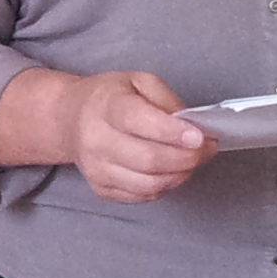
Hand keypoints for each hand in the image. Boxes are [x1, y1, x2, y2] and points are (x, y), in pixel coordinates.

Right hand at [70, 71, 213, 201]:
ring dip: (179, 175)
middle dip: (186, 158)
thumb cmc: (110, 97)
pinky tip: (169, 171)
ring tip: (190, 161)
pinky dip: (163, 187)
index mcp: (106, 106)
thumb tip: (191, 127)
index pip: (140, 122)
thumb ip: (166, 100)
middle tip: (206, 150)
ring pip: (148, 184)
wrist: (70, 118)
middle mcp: (96, 139)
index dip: (173, 132)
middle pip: (148, 160)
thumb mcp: (139, 81)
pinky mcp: (100, 188)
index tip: (199, 136)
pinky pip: (141, 196)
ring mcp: (96, 168)